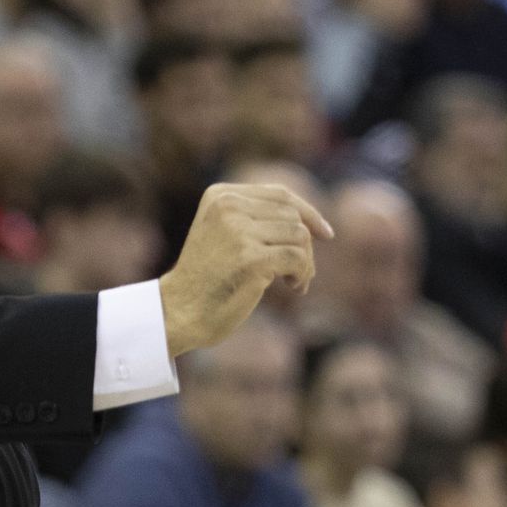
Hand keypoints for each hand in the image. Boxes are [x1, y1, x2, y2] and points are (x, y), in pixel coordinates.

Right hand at [159, 183, 332, 356]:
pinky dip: (303, 274)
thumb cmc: (207, 278)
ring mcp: (239, 232)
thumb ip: (255, 217)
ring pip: (300, 236)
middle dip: (305, 245)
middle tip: (298, 272)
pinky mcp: (251, 259)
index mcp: (220, 195)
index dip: (308, 213)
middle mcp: (228, 207)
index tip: (326, 234)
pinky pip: (298, 258)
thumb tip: (313, 221)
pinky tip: (293, 288)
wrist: (180, 311)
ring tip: (293, 281)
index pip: (280, 195)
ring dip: (306, 262)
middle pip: (293, 216)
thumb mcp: (224, 233)